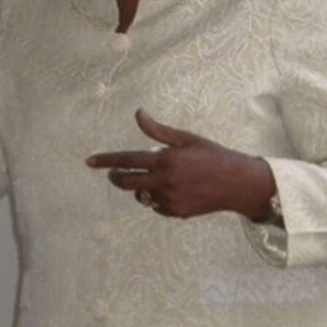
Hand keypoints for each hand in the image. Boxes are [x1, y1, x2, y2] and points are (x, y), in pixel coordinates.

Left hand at [86, 109, 276, 219]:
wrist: (237, 183)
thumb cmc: (212, 155)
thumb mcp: (186, 138)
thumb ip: (158, 130)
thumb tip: (138, 113)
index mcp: (165, 161)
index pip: (127, 161)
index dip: (106, 161)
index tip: (89, 161)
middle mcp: (164, 182)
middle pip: (127, 183)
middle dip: (117, 177)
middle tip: (115, 173)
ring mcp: (170, 200)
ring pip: (141, 195)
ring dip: (141, 187)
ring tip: (157, 177)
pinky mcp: (176, 213)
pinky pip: (156, 206)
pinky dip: (157, 197)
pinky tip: (173, 189)